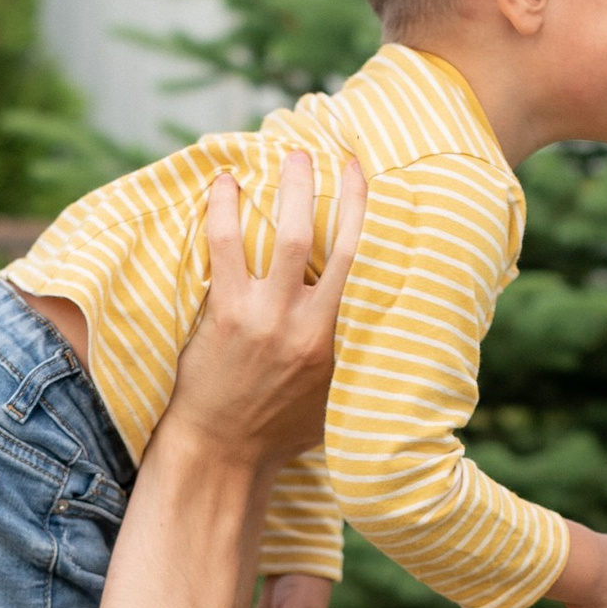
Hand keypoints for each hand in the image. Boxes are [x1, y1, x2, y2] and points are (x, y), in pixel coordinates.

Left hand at [162, 153, 364, 468]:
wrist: (223, 454)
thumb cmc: (279, 430)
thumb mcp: (335, 399)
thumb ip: (355, 358)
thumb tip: (383, 330)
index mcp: (342, 342)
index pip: (369, 269)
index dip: (373, 221)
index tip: (373, 183)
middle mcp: (311, 325)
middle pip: (338, 242)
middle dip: (340, 192)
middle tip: (333, 153)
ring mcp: (267, 317)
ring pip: (286, 236)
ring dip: (290, 188)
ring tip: (290, 154)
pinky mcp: (227, 315)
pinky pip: (226, 247)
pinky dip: (226, 210)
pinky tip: (225, 184)